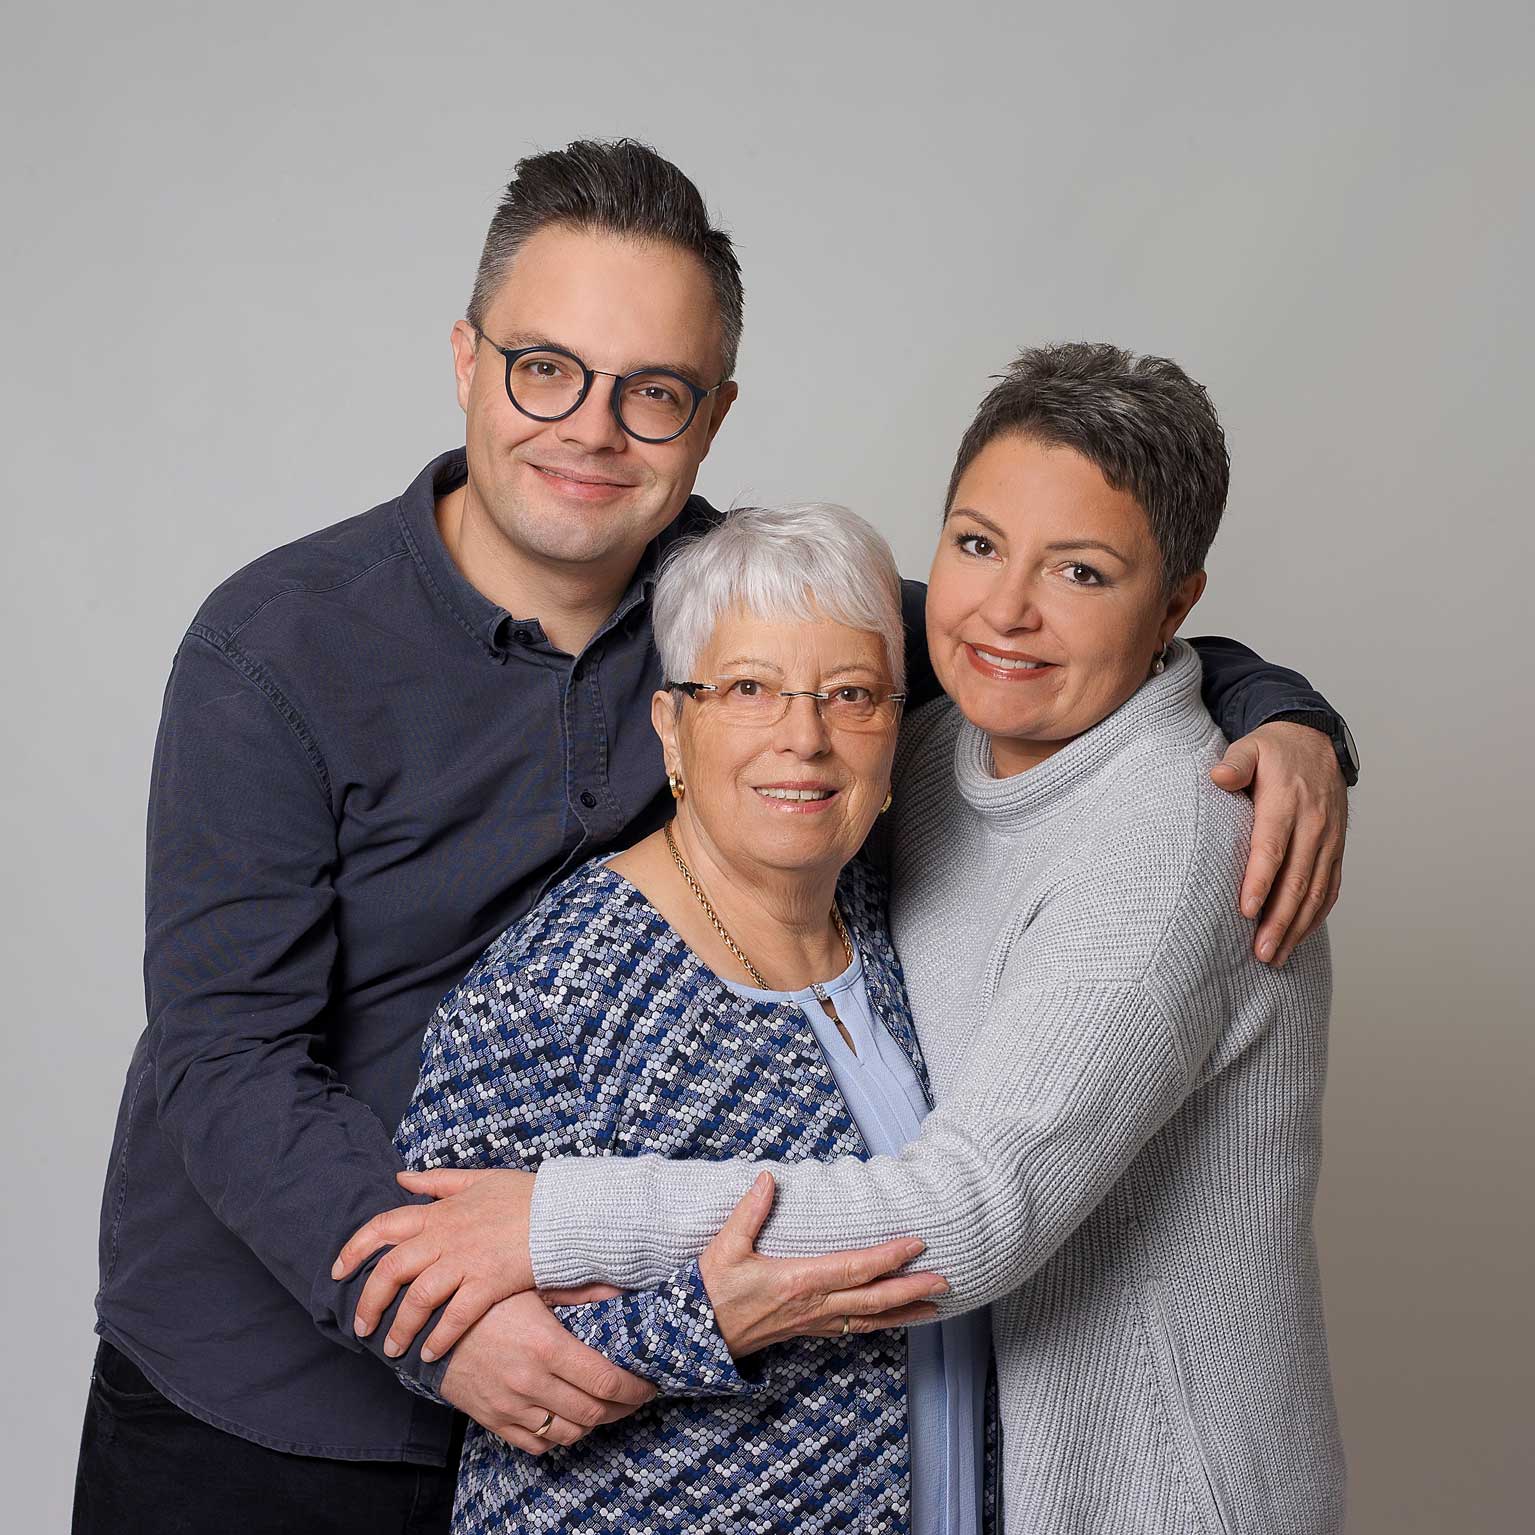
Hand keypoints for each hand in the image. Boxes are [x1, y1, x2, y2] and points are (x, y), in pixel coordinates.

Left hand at [332, 1167, 534, 1360]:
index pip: (383, 1227)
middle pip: (391, 1269)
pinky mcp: (488, 1282)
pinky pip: (455, 1316)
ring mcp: (466, 1260)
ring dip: (400, 1327)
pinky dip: (440, 1337)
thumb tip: (401, 1178)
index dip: (355, 1249)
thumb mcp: (477, 1179)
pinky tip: (431, 1353)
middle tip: (362, 1326)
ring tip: (392, 1349)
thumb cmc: (524, 1195)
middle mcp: (446, 1237)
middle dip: (369, 1301)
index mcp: (440, 1212)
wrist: (561, 1212)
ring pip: (418, 1297)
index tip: (337, 1270)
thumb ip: (437, 1182)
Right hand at [438, 1291, 655, 1453]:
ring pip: (568, 1433)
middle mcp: (530, 1382)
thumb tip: (623, 1287)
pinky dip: (559, 1437)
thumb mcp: (535, 1285)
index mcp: (546, 1346)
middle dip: (623, 1408)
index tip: (649, 1385)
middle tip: (636, 1396)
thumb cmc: (488, 1298)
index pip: (606, 1382)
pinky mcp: (494, 1420)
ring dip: (594, 1424)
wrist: (430, 1323)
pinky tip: (570, 1419)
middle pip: (593, 1412)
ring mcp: (511, 1406)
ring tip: (607, 1407)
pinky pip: (536, 1444)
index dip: (635, 1389)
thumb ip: (581, 1291)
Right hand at [698, 1173, 949, 1355]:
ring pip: (868, 1319)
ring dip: (903, 1312)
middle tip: (946, 1281)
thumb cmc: (711, 1290)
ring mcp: (813, 1322)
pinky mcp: (807, 1330)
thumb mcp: (725, 1246)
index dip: (889, 1257)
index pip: (856, 1268)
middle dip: (912, 1289)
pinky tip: (892, 1319)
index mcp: (799, 1281)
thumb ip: (749, 1212)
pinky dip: (879, 1323)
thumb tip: (769, 1178)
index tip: (917, 1244)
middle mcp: (813, 1305)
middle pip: (874, 1298)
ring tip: (934, 1306)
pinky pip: (852, 1328)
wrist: (695, 1335)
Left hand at [1210, 720, 1347, 964]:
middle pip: (1297, 880)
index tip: (1245, 911)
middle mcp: (1314, 825)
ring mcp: (1329, 840)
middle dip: (1279, 920)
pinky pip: (1330, 887)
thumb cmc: (1274, 750)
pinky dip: (1316, 915)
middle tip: (1260, 952)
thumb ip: (1234, 762)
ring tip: (1275, 956)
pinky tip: (1298, 937)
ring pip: (1316, 891)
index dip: (1260, 880)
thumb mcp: (1250, 747)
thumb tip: (1218, 777)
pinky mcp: (1336, 849)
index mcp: (1288, 802)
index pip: (1272, 847)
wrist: (1316, 741)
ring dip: (1297, 927)